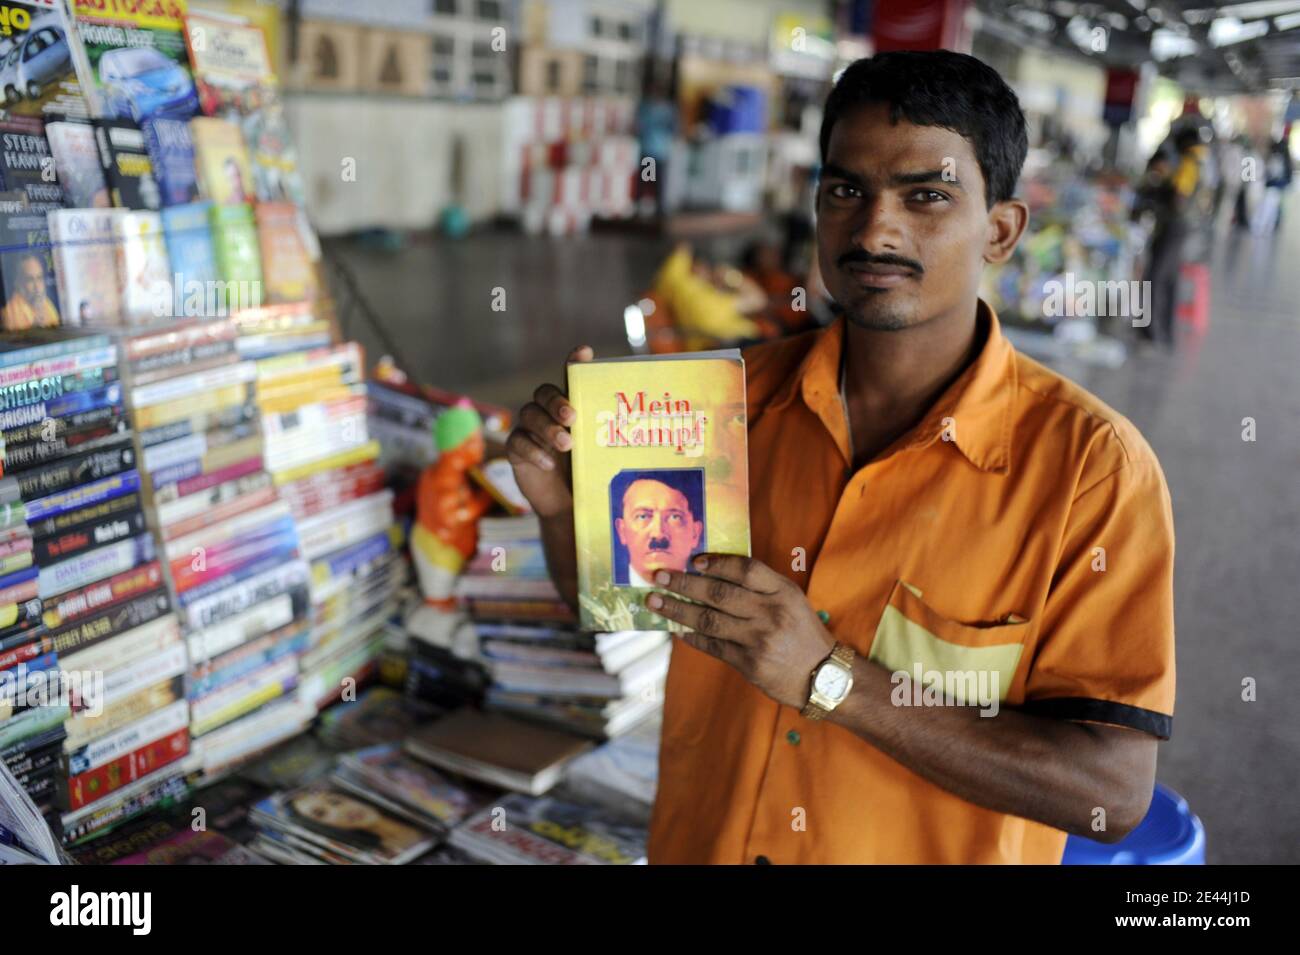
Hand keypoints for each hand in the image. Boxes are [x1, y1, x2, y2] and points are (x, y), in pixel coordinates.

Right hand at [505, 345, 592, 518]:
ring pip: (529, 414)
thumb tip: (645, 430)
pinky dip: (533, 451)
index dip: (574, 360)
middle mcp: (547, 412)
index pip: (570, 376)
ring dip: (547, 427)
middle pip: (544, 392)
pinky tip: (549, 463)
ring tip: (567, 444)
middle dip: (557, 402)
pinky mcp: (516, 450)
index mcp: (570, 406)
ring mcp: (529, 429)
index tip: (585, 352)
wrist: (567, 506)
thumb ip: (609, 438)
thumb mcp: (601, 454)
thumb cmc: (588, 475)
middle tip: (572, 417)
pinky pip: (517, 442)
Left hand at [646, 554, 834, 709]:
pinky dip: (690, 636)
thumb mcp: (791, 600)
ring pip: (708, 620)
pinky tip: (675, 629)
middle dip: (683, 584)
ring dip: (677, 610)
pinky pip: (712, 646)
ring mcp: (759, 639)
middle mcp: (771, 613)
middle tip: (659, 576)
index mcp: (783, 592)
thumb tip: (712, 572)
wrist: (822, 676)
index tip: (693, 561)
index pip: (746, 569)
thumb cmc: (802, 632)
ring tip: (654, 601)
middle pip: (719, 593)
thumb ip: (760, 587)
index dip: (717, 563)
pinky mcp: (749, 663)